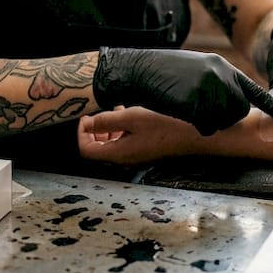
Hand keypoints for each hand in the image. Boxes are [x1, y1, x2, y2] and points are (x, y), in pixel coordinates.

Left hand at [79, 107, 197, 165]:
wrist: (191, 136)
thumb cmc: (163, 126)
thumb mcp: (131, 118)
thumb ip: (105, 121)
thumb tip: (86, 124)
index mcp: (117, 154)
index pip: (86, 150)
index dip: (82, 134)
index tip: (87, 118)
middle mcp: (123, 160)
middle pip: (97, 149)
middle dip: (95, 130)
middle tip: (102, 113)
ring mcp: (134, 158)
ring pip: (111, 145)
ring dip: (109, 128)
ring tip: (119, 111)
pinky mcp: (143, 154)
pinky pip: (123, 144)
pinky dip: (121, 131)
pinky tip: (131, 117)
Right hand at [93, 47, 272, 134]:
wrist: (140, 70)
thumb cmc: (164, 74)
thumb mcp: (196, 70)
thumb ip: (217, 84)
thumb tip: (232, 103)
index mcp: (222, 67)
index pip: (253, 89)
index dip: (272, 106)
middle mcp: (221, 76)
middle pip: (239, 110)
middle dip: (226, 118)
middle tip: (203, 112)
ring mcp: (210, 88)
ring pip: (224, 120)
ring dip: (210, 122)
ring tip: (189, 108)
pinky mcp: (197, 101)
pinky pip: (206, 125)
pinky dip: (196, 125)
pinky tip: (182, 111)